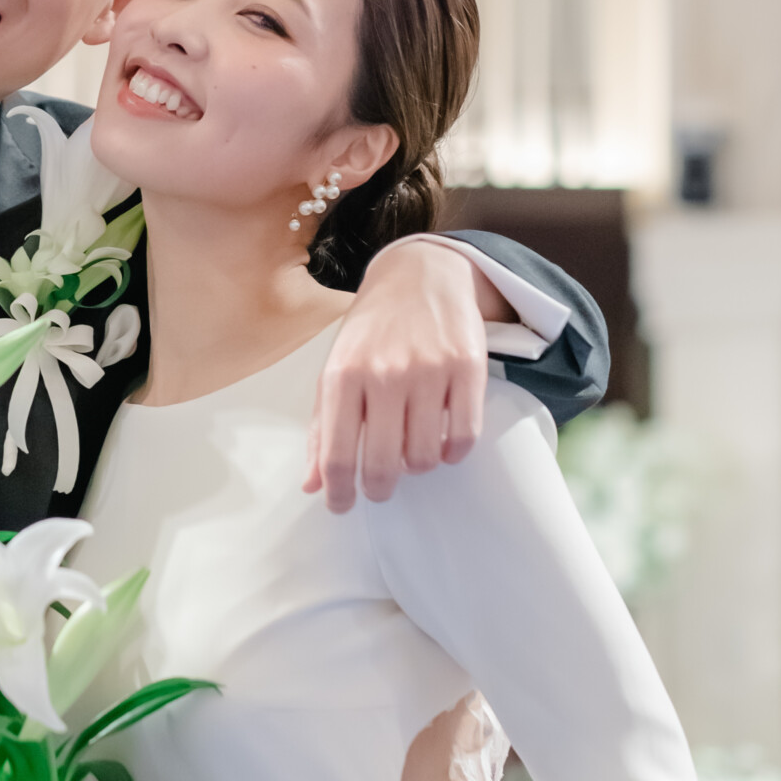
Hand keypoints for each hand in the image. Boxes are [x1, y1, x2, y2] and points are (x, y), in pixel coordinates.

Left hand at [305, 239, 497, 511]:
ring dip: (416, 466)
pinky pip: (463, 437)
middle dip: (378, 488)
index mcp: (342, 375)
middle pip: (381, 464)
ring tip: (410, 451)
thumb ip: (322, 427)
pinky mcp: (467, 368)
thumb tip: (313, 485)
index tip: (341, 506)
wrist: (420, 274)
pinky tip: (442, 442)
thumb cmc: (372, 329)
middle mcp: (383, 374)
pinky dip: (452, 452)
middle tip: (379, 487)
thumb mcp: (336, 368)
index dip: (339, 493)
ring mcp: (428, 371)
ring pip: (424, 457)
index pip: (336, 454)